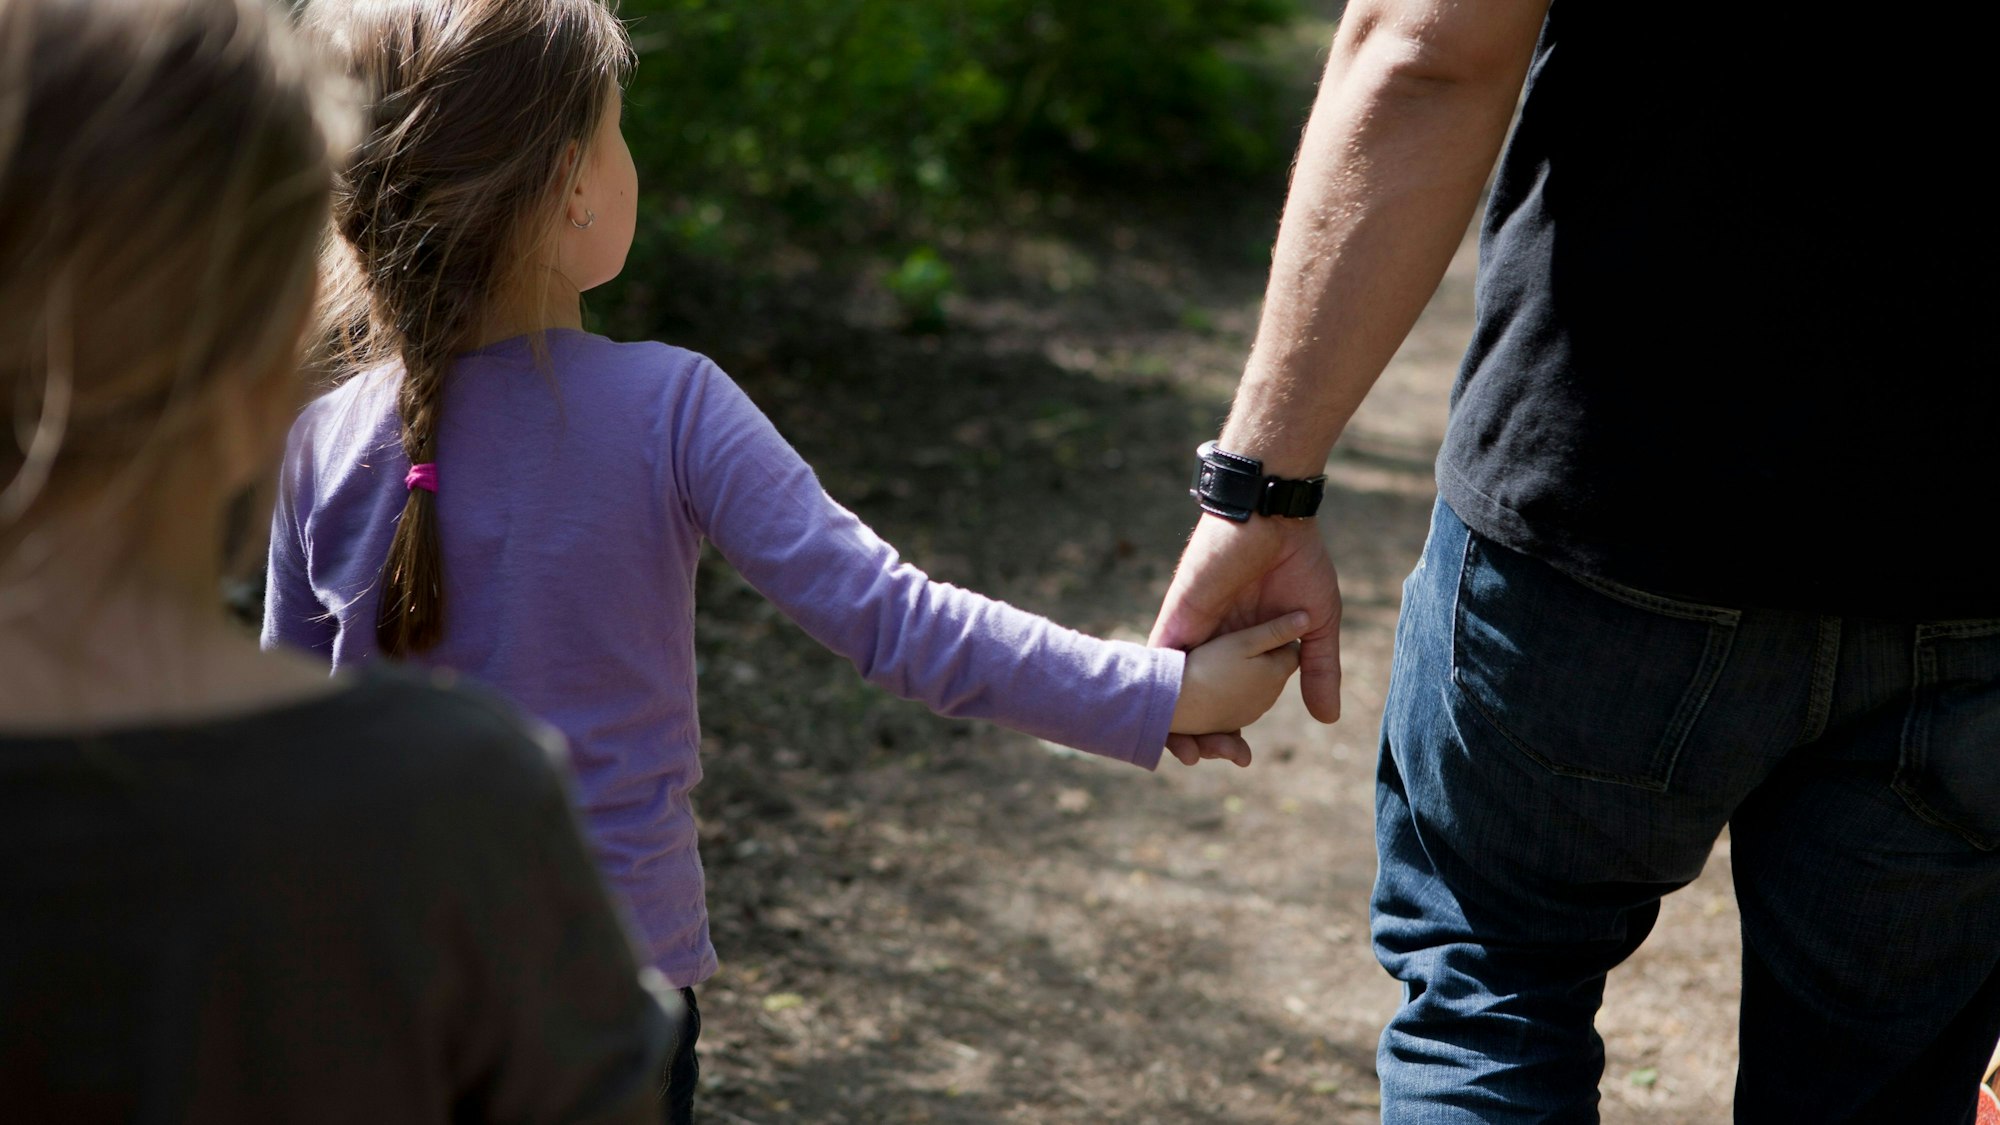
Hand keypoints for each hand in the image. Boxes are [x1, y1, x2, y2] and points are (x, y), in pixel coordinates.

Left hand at [1150, 513, 1341, 766]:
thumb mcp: (1317, 625)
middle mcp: (1215, 645)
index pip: (1230, 699)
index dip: (1228, 731)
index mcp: (1245, 649)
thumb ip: (1320, 670)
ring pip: (1175, 687)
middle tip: (1204, 760)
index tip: (1239, 758)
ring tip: (1181, 754)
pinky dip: (1155, 688)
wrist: (1273, 518)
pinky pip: (1158, 659)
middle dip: (1196, 736)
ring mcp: (1195, 633)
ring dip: (1172, 720)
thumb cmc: (1298, 562)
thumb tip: (1327, 719)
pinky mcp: (1179, 618)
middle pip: (1197, 700)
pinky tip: (1153, 718)